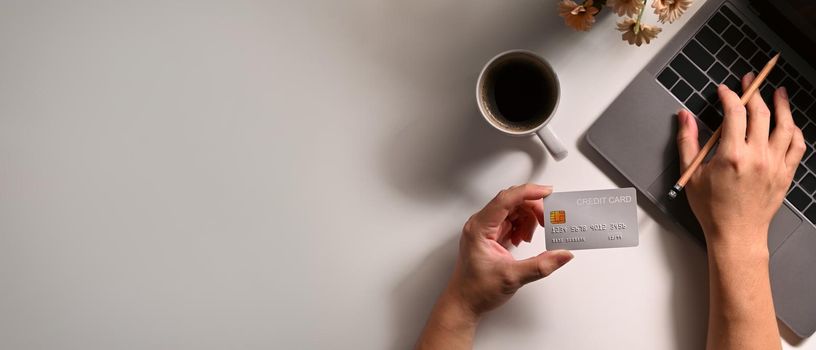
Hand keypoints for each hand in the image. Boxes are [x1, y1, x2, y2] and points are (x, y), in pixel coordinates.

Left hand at [446, 183, 573, 316]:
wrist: (465, 302)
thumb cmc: (476, 289)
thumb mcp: (512, 277)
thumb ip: (540, 265)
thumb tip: (562, 254)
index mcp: (480, 228)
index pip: (506, 199)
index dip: (528, 192)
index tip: (547, 192)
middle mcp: (481, 224)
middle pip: (512, 202)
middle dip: (533, 208)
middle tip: (547, 221)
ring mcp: (486, 229)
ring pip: (513, 210)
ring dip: (528, 219)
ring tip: (529, 238)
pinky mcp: (492, 235)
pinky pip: (511, 220)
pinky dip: (523, 226)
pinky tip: (523, 240)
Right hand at [676, 73, 804, 249]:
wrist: (736, 234)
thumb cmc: (712, 208)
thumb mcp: (692, 173)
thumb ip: (688, 141)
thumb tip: (683, 117)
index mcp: (732, 155)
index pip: (734, 112)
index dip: (729, 95)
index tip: (724, 90)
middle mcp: (757, 157)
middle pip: (760, 114)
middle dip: (753, 92)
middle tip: (749, 82)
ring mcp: (775, 165)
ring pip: (785, 126)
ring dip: (782, 105)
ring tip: (778, 92)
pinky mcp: (785, 174)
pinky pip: (797, 146)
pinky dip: (794, 131)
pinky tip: (790, 123)